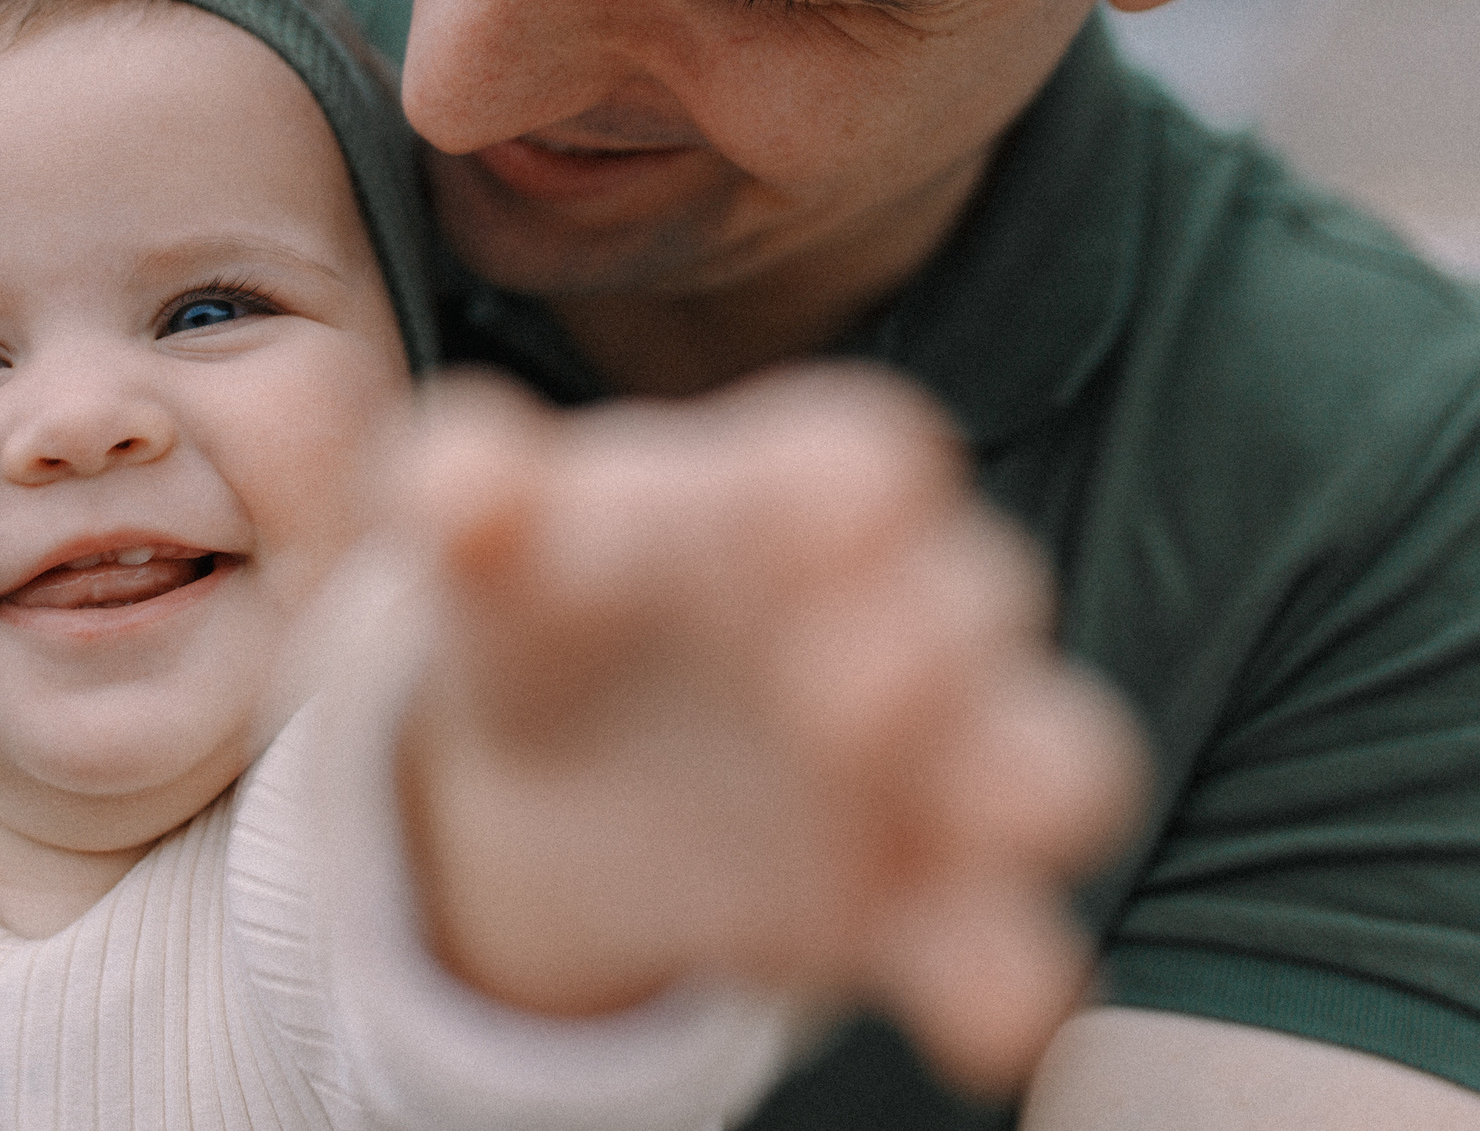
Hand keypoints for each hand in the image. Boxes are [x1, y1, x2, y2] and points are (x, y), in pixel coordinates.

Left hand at [390, 367, 1143, 1098]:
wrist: (560, 767)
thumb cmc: (560, 603)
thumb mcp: (495, 546)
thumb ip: (471, 491)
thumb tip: (436, 467)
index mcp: (784, 497)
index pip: (859, 458)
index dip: (858, 486)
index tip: (834, 517)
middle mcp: (892, 611)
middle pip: (969, 595)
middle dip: (933, 636)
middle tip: (847, 694)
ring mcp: (924, 760)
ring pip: (1043, 754)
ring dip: (1031, 780)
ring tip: (996, 817)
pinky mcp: (916, 900)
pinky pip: (991, 934)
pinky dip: (1001, 973)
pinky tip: (989, 1021)